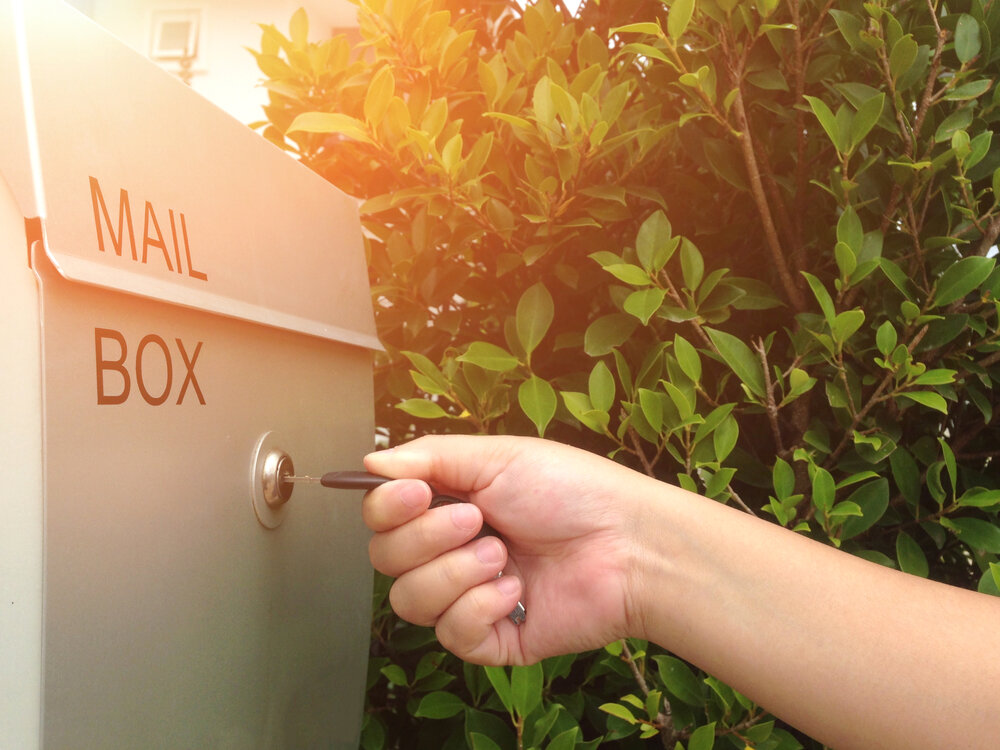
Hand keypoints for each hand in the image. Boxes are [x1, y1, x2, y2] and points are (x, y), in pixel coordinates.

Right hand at [363, 435, 663, 664]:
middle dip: (426, 538)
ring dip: (455, 573)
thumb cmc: (573, 491)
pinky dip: (479, 608)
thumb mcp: (497, 457)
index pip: (383, 516)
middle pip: (386, 559)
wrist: (628, 542)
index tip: (415, 494)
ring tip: (502, 555)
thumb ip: (428, 458)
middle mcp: (452, 551)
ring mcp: (470, 596)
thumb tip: (371, 462)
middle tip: (475, 520)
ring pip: (410, 601)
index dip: (387, 508)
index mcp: (450, 505)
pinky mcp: (493, 636)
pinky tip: (515, 590)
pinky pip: (451, 634)